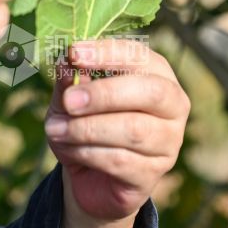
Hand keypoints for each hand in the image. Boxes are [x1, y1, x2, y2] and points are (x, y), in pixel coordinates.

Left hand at [44, 38, 189, 227]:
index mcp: (155, 73)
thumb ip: (68, 80)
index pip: (140, 56)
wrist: (88, 173)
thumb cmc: (83, 121)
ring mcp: (168, 141)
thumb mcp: (68, 97)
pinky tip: (70, 149)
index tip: (75, 54)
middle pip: (150, 92)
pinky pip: (122, 161)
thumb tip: (67, 64)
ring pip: (134, 130)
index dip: (107, 53)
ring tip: (55, 129)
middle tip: (68, 101)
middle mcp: (172, 105)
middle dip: (104, 94)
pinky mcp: (153, 173)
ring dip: (87, 129)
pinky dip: (88, 153)